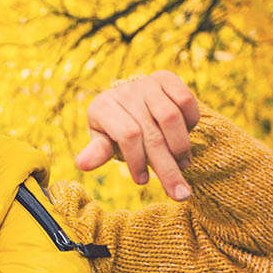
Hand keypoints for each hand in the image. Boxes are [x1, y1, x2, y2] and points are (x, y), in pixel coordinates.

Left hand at [74, 71, 200, 201]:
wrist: (127, 102)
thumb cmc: (113, 129)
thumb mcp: (103, 141)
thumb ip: (97, 152)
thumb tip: (82, 164)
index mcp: (102, 107)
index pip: (127, 135)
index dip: (137, 160)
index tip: (142, 181)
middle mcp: (125, 91)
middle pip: (152, 133)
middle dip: (167, 168)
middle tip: (180, 195)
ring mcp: (146, 83)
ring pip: (171, 117)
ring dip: (181, 147)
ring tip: (183, 165)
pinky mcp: (166, 77)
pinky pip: (186, 100)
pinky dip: (190, 122)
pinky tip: (183, 138)